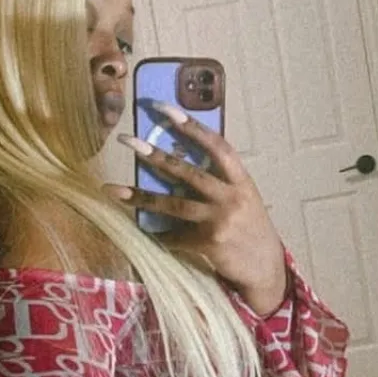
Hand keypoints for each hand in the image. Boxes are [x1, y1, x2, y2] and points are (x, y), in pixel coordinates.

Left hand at [107, 103, 286, 314]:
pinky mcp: (210, 243)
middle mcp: (232, 197)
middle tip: (127, 141)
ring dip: (141, 197)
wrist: (266, 267)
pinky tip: (141, 230)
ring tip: (112, 190)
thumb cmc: (251, 230)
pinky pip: (176, 236)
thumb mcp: (244, 199)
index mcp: (241, 181)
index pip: (217, 146)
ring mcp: (221, 220)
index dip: (192, 126)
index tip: (165, 109)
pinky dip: (158, 234)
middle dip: (155, 155)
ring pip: (174, 205)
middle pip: (188, 172)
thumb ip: (221, 182)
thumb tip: (179, 165)